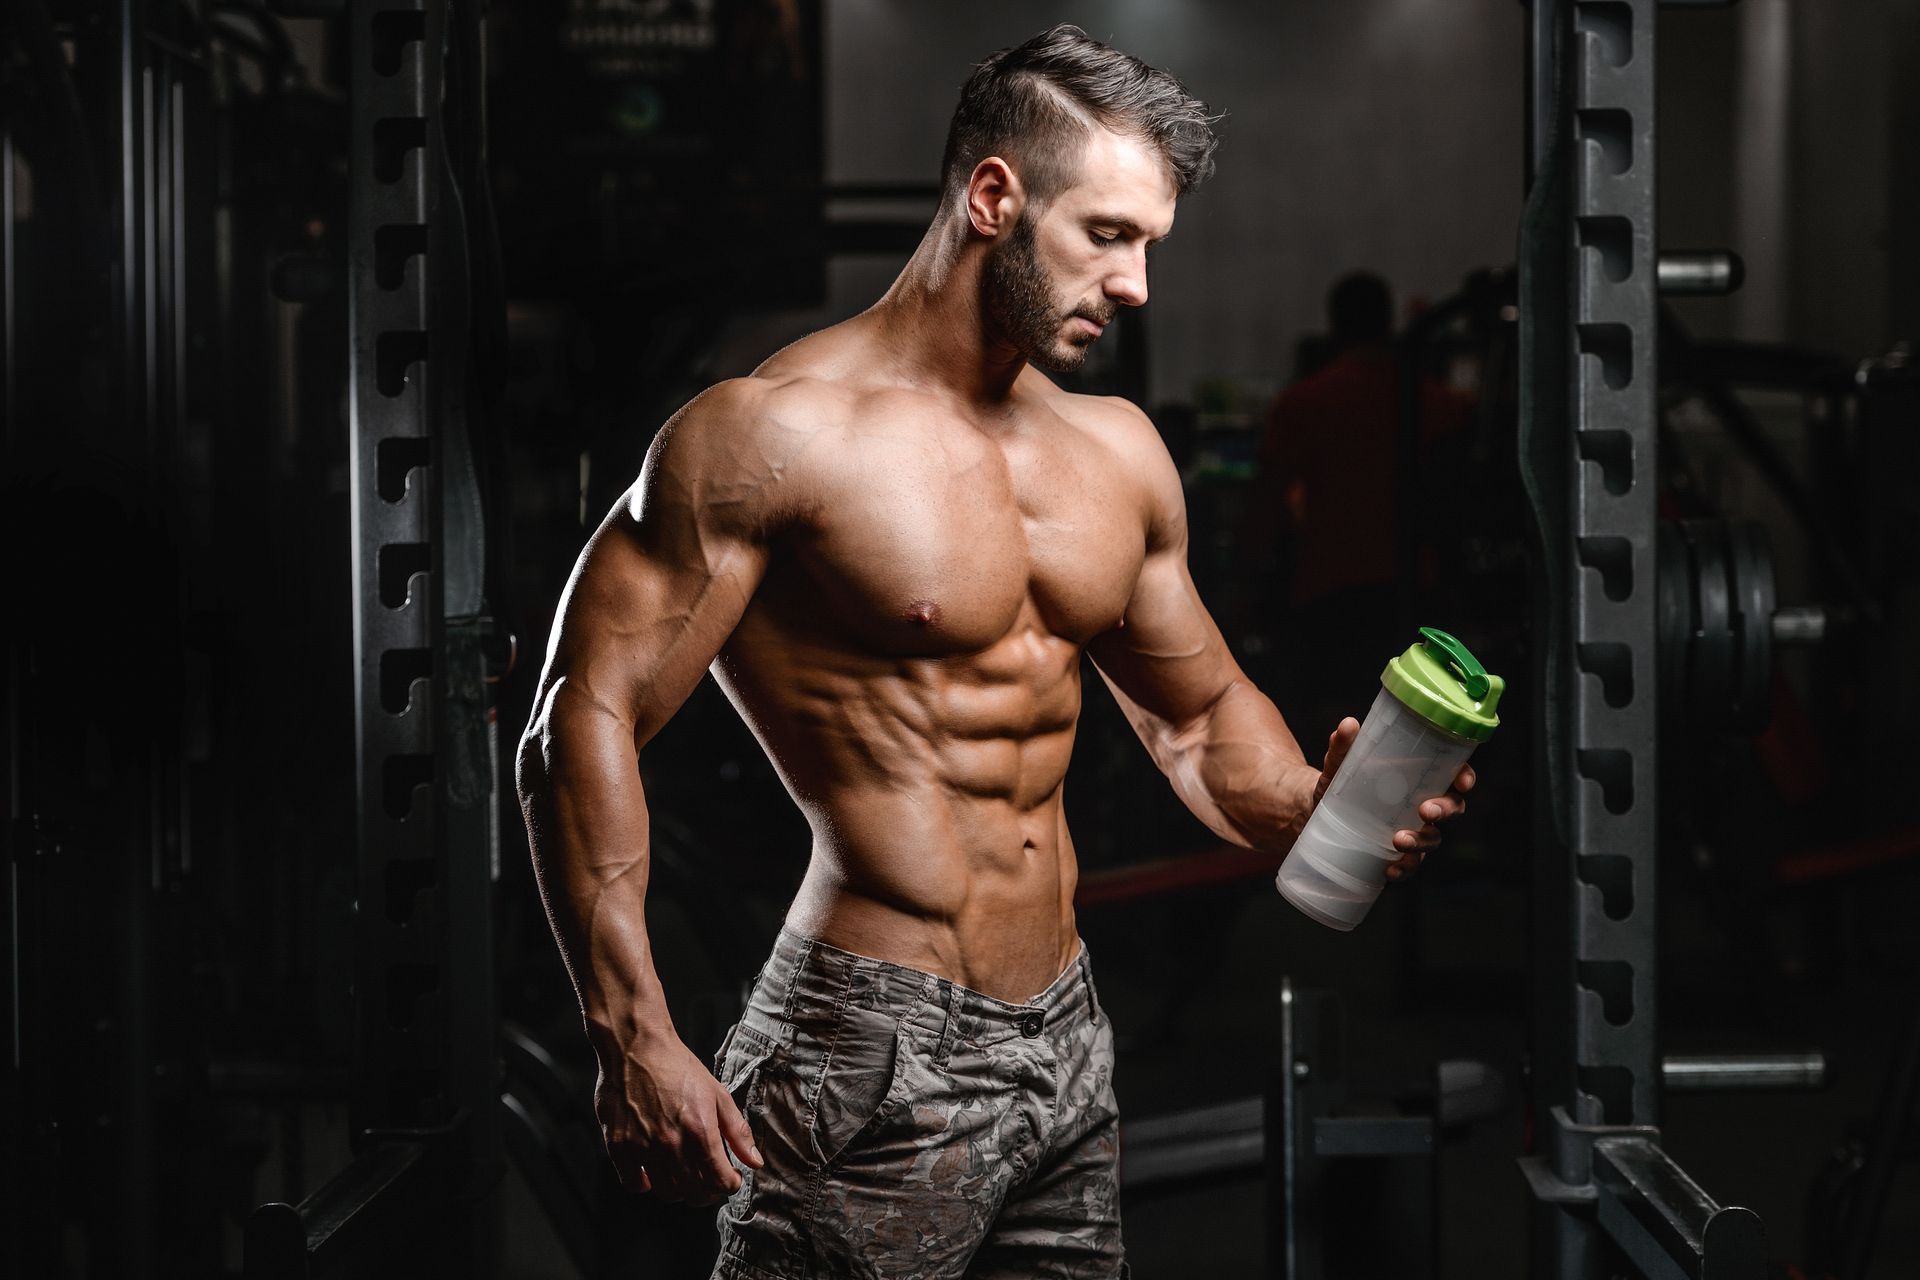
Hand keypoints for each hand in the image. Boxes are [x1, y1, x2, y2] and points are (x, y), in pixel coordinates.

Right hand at [594, 1033, 762, 1205]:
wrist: (636, 1047)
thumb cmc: (678, 1068)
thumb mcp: (717, 1094)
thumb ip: (738, 1132)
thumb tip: (755, 1163)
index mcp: (700, 1131)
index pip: (720, 1182)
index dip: (730, 1184)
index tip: (730, 1177)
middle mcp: (672, 1144)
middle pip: (695, 1194)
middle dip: (708, 1191)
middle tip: (708, 1178)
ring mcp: (643, 1147)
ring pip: (667, 1193)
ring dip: (680, 1189)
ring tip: (683, 1173)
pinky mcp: (619, 1147)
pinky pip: (634, 1184)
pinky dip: (645, 1184)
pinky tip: (654, 1170)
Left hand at [1313, 718, 1476, 880]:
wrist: (1315, 810)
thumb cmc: (1340, 780)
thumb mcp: (1339, 763)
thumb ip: (1343, 746)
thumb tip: (1347, 724)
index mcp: (1419, 776)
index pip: (1454, 774)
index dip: (1465, 777)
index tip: (1462, 781)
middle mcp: (1422, 804)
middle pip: (1452, 808)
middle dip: (1445, 810)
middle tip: (1426, 810)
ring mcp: (1412, 829)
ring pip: (1432, 839)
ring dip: (1422, 842)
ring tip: (1400, 841)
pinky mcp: (1396, 852)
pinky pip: (1409, 865)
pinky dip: (1403, 869)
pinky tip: (1390, 869)